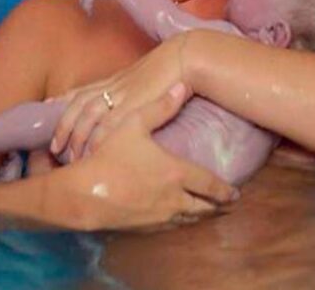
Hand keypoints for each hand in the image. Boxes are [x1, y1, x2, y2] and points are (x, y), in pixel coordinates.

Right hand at [50, 82, 237, 230]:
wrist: (79, 194)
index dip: (225, 190)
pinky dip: (181, 224)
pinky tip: (180, 220)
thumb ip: (159, 107)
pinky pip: (170, 227)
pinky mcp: (143, 228)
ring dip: (201, 216)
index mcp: (176, 174)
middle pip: (203, 207)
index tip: (236, 193)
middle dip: (217, 207)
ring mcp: (159, 216)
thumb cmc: (107, 157)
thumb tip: (181, 86)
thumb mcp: (133, 125)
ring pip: (188, 219)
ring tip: (210, 213)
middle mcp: (173, 199)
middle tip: (228, 205)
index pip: (210, 185)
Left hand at [51, 35, 187, 161]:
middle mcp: (113, 86)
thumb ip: (132, 88)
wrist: (186, 58)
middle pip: (77, 106)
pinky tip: (94, 152)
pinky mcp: (134, 105)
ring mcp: (122, 94)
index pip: (79, 92)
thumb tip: (130, 100)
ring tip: (72, 156)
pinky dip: (98, 139)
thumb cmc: (171, 69)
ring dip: (76, 137)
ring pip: (87, 116)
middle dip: (63, 127)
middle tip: (56, 147)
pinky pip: (109, 125)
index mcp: (114, 79)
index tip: (48, 114)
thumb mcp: (145, 77)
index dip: (61, 104)